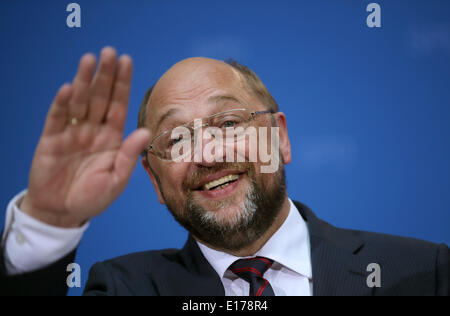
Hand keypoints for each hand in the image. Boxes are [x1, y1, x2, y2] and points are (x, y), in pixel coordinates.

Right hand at [20, 47, 149, 227]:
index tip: (127, 61)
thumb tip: (146, 131)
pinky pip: (57, 119)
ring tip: (89, 59)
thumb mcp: (116, 179)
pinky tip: (67, 88)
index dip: (123, 84)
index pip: (118, 105)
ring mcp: (72, 133)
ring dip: (83, 81)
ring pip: (79, 102)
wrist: (62, 213)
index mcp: (112, 137)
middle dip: (105, 75)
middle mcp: (93, 130)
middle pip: (100, 97)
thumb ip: (129, 155)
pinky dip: (61, 104)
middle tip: (109, 52)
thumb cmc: (93, 197)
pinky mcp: (51, 140)